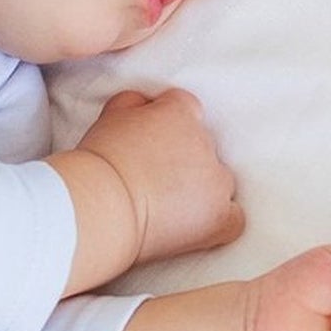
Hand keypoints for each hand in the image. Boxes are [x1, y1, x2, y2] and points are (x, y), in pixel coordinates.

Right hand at [76, 88, 243, 264]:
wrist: (100, 205)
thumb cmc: (98, 163)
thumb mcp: (109, 116)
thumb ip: (133, 104)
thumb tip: (144, 104)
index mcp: (181, 112)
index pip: (184, 109)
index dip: (165, 126)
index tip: (148, 143)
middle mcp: (205, 142)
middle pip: (203, 147)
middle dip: (182, 160)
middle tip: (149, 178)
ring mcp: (216, 181)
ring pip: (218, 181)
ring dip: (199, 190)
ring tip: (165, 206)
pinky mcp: (219, 217)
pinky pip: (233, 217)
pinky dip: (218, 221)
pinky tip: (195, 226)